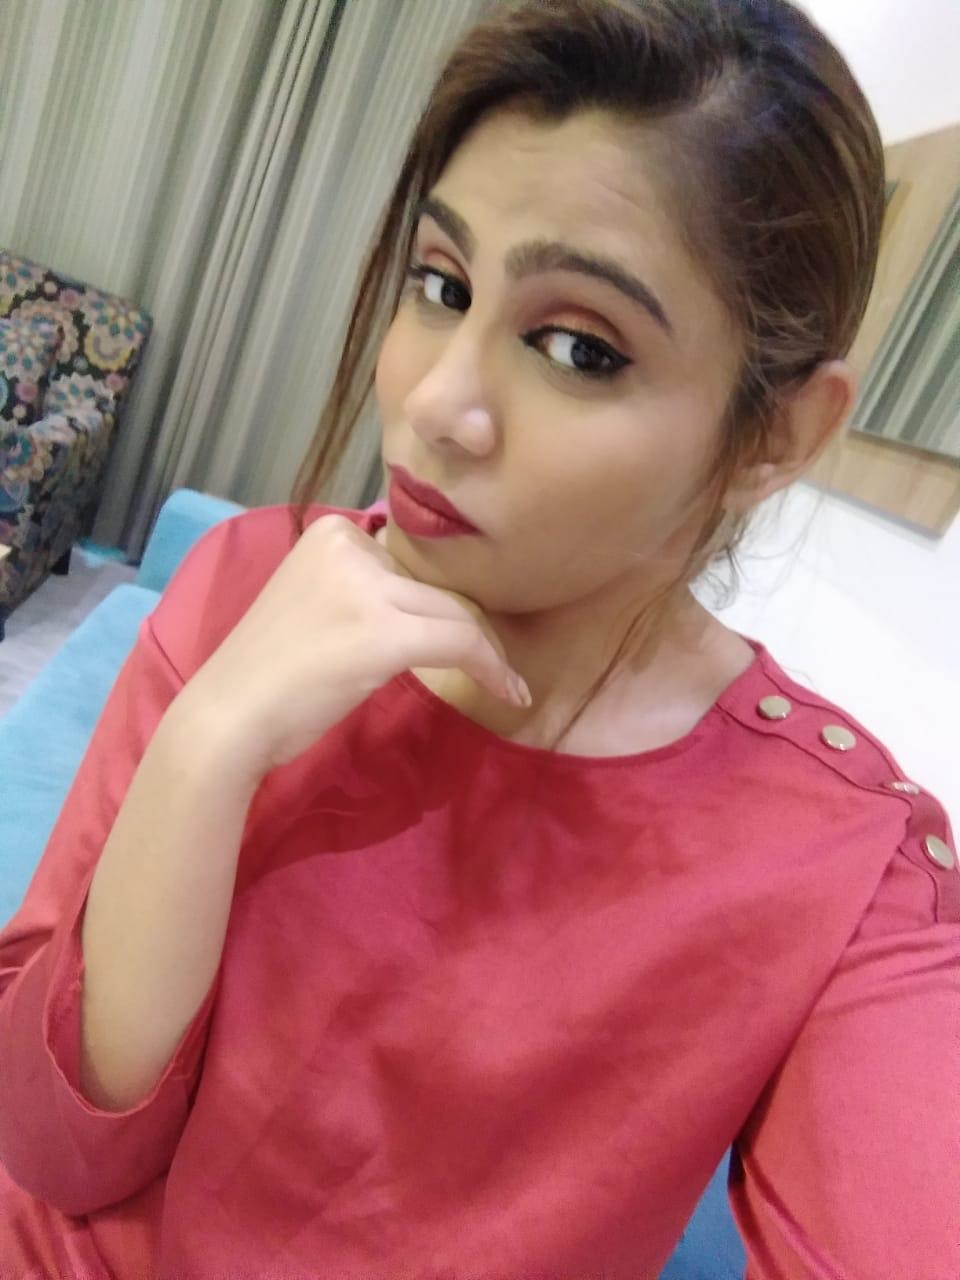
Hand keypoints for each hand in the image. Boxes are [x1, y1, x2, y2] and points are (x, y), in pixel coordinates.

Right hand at [180, 514, 530, 774]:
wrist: (229, 717)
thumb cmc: (269, 674)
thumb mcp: (316, 605)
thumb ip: (363, 589)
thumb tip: (427, 601)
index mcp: (333, 532)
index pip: (413, 565)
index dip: (441, 605)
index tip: (461, 638)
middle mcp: (351, 545)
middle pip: (437, 588)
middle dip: (468, 629)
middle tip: (493, 666)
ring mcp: (367, 588)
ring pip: (457, 613)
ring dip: (488, 652)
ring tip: (506, 683)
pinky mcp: (384, 633)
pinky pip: (462, 643)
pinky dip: (492, 669)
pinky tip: (510, 692)